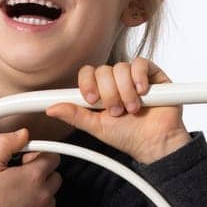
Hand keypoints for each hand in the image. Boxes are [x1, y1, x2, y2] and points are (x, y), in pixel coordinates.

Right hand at [0, 127, 60, 206]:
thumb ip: (7, 142)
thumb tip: (22, 134)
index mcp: (34, 176)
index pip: (53, 157)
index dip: (38, 156)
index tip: (25, 161)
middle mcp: (43, 196)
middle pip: (55, 178)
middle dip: (42, 175)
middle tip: (20, 179)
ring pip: (51, 199)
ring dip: (40, 195)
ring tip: (17, 197)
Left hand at [45, 59, 191, 165]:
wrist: (155, 143)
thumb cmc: (129, 137)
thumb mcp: (97, 127)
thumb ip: (75, 115)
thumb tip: (51, 109)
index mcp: (101, 92)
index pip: (87, 74)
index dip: (87, 84)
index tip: (91, 100)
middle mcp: (116, 82)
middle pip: (103, 71)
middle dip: (109, 94)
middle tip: (118, 112)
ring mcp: (133, 76)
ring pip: (120, 68)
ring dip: (125, 92)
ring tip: (133, 109)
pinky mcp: (151, 73)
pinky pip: (140, 63)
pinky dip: (139, 79)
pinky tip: (143, 94)